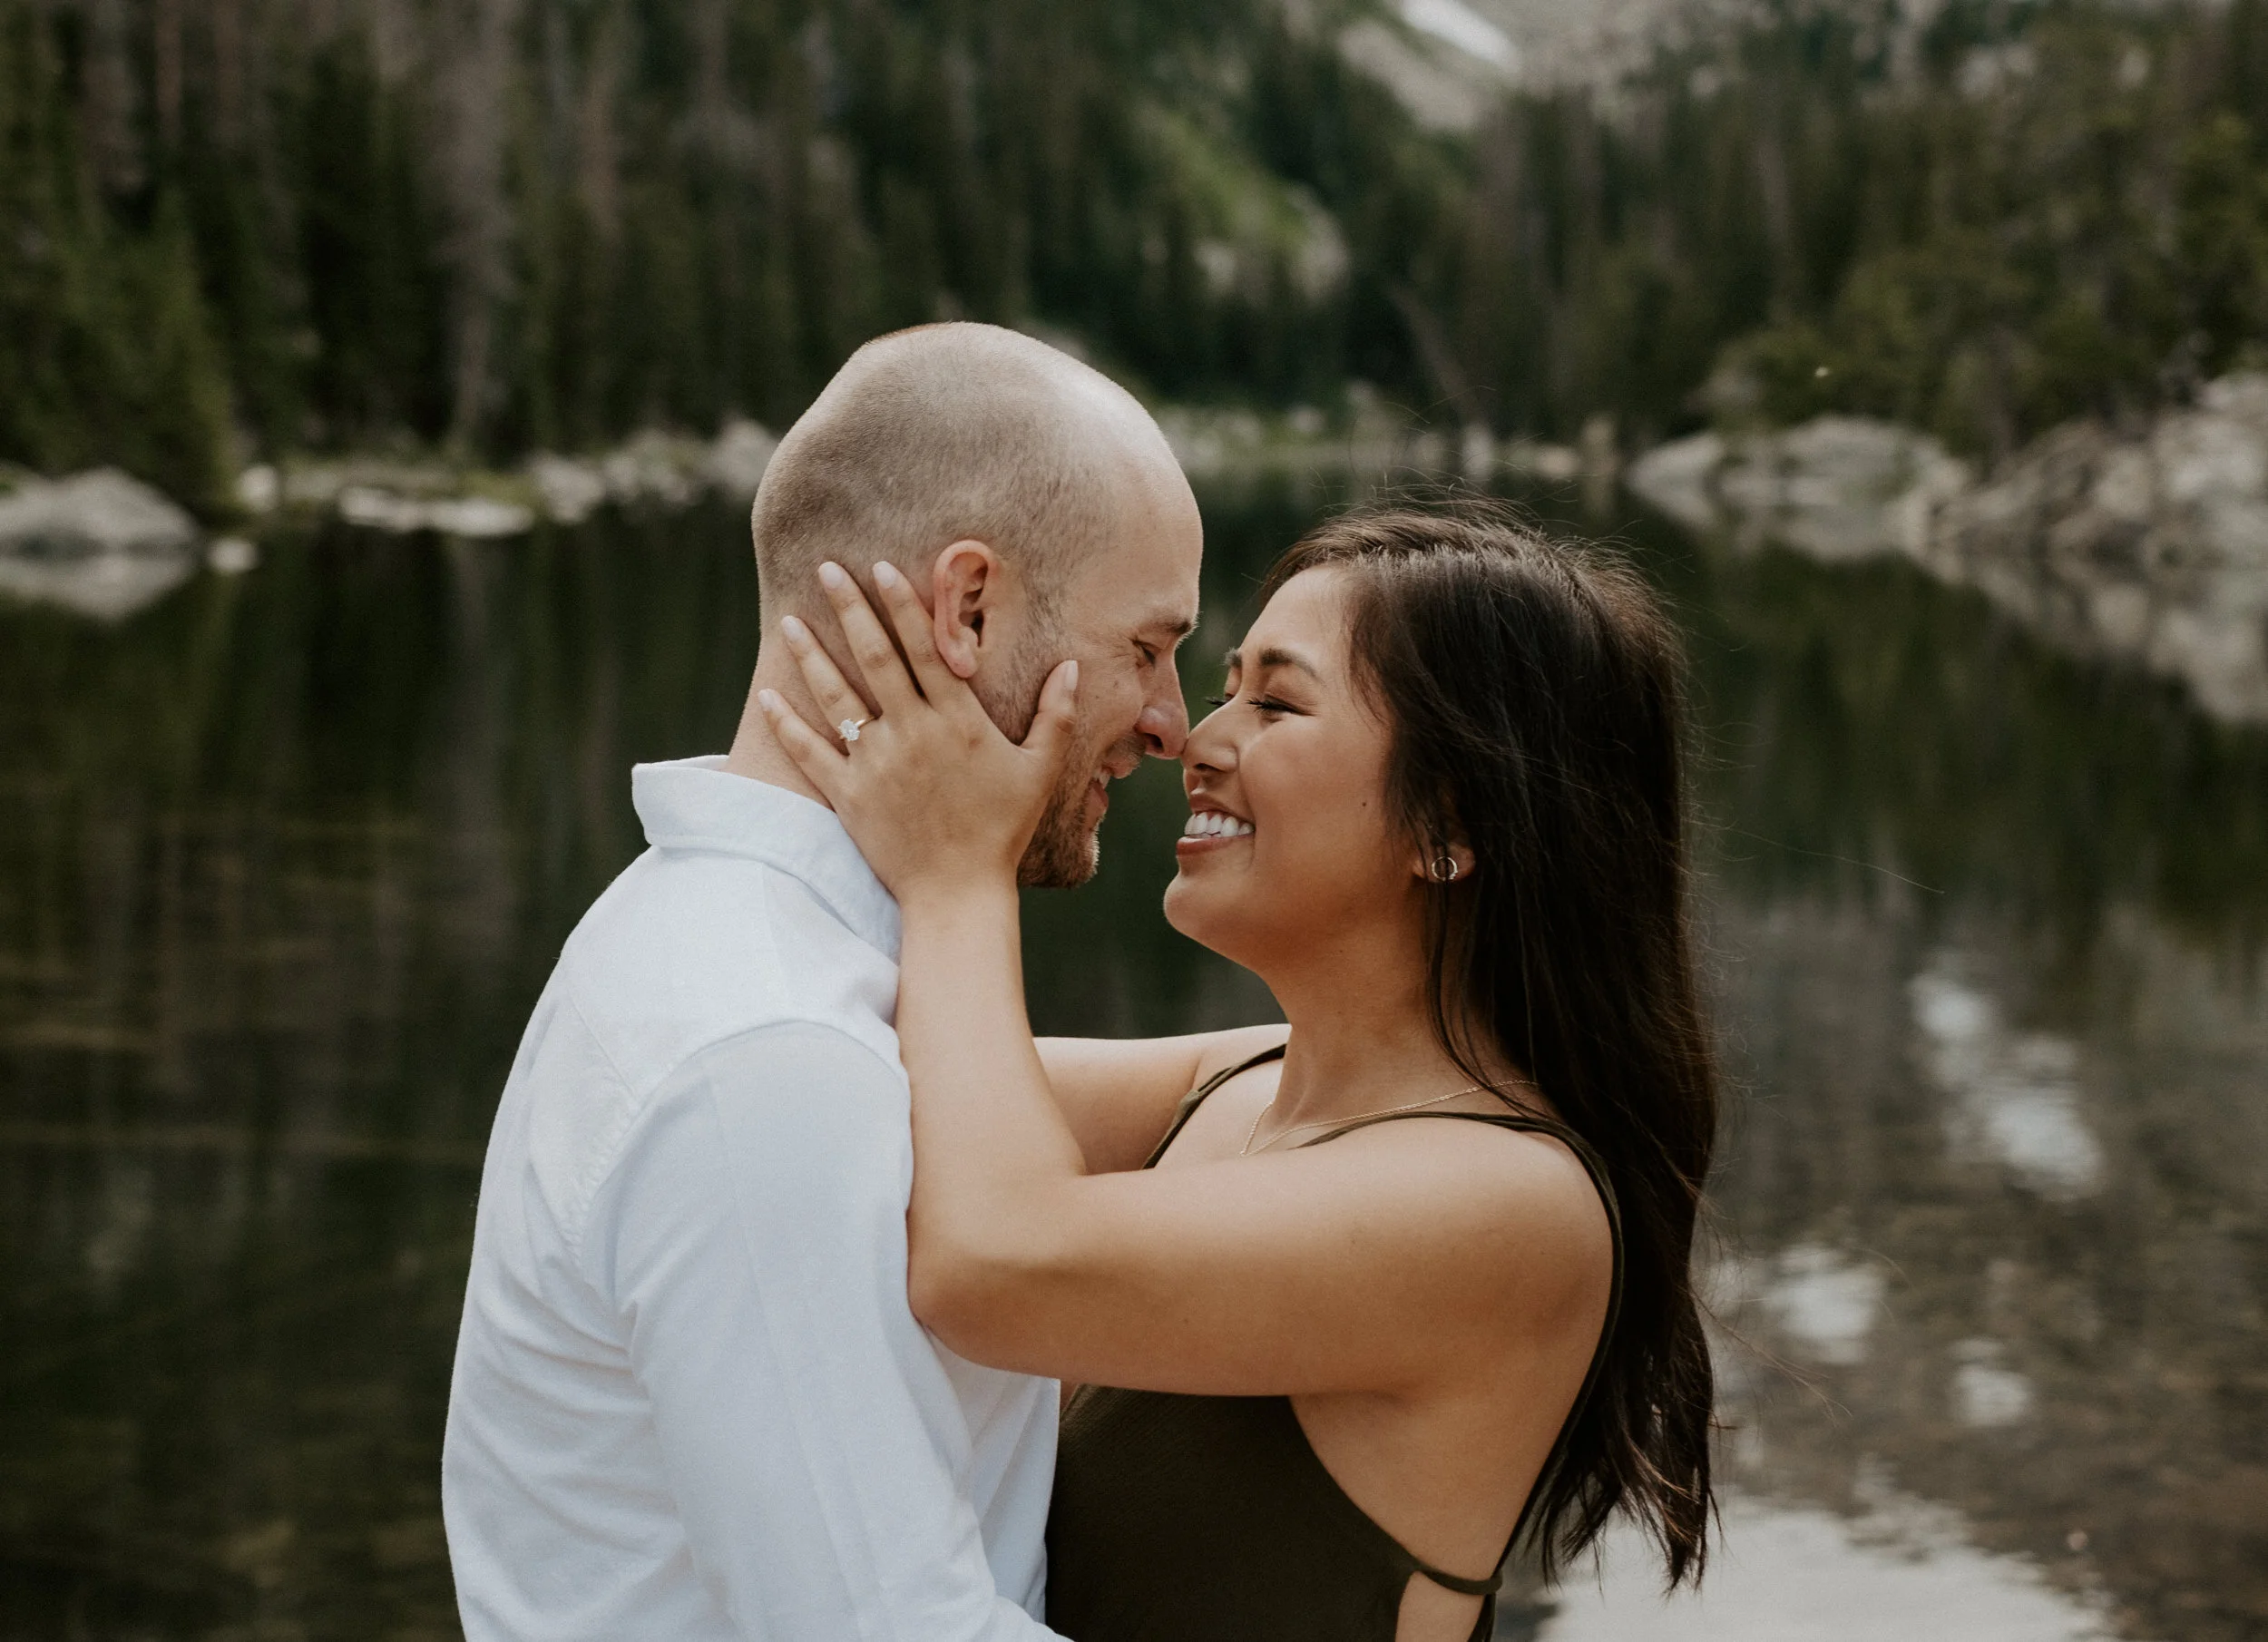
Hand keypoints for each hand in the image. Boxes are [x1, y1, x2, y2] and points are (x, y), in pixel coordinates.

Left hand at [758, 560, 1078, 903]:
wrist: (958, 892)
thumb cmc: (1003, 830)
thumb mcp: (1039, 770)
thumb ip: (1056, 715)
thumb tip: (1072, 667)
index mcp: (957, 721)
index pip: (924, 648)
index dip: (902, 605)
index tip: (881, 568)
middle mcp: (912, 733)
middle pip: (875, 657)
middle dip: (850, 608)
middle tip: (827, 569)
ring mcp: (875, 763)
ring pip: (837, 696)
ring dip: (812, 654)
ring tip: (790, 620)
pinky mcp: (848, 795)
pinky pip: (810, 751)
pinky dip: (787, 722)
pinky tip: (769, 693)